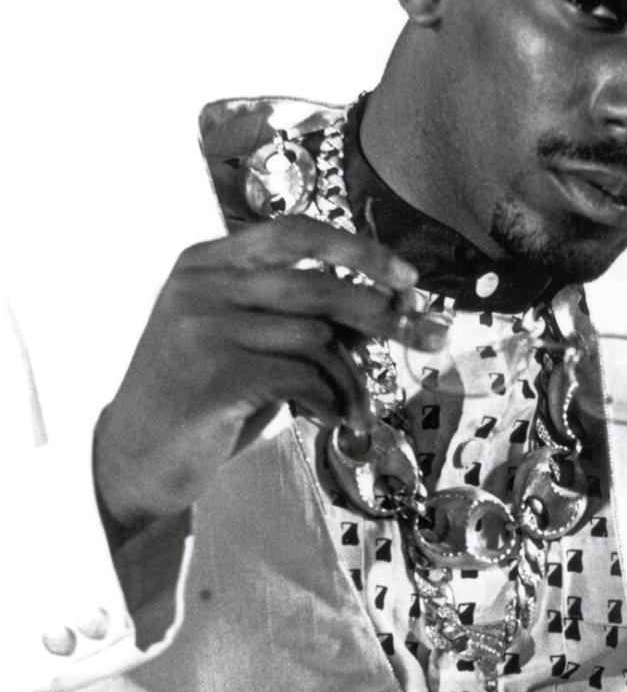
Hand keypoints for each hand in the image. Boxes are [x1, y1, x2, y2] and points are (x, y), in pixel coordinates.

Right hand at [95, 216, 444, 537]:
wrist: (133, 459)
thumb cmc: (203, 397)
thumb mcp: (245, 338)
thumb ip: (300, 313)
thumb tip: (392, 304)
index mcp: (207, 260)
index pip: (296, 232)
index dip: (358, 249)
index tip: (406, 277)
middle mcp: (201, 284)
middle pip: (318, 285)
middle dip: (383, 315)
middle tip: (429, 338)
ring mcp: (202, 327)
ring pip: (317, 338)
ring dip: (352, 379)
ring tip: (357, 408)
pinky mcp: (213, 375)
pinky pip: (303, 378)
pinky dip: (330, 402)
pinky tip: (331, 421)